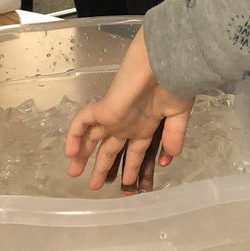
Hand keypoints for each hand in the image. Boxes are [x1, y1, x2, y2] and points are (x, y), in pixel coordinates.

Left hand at [65, 28, 193, 189]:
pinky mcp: (104, 109)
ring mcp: (114, 117)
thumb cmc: (176, 85)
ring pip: (92, 138)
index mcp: (146, 125)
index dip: (131, 168)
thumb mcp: (180, 113)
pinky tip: (69, 153)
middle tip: (94, 187)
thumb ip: (174, 136)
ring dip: (83, 156)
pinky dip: (74, 136)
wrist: (166, 64)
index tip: (129, 185)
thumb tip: (168, 159)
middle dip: (102, 168)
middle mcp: (128, 123)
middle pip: (110, 148)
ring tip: (74, 173)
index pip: (134, 151)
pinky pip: (82, 123)